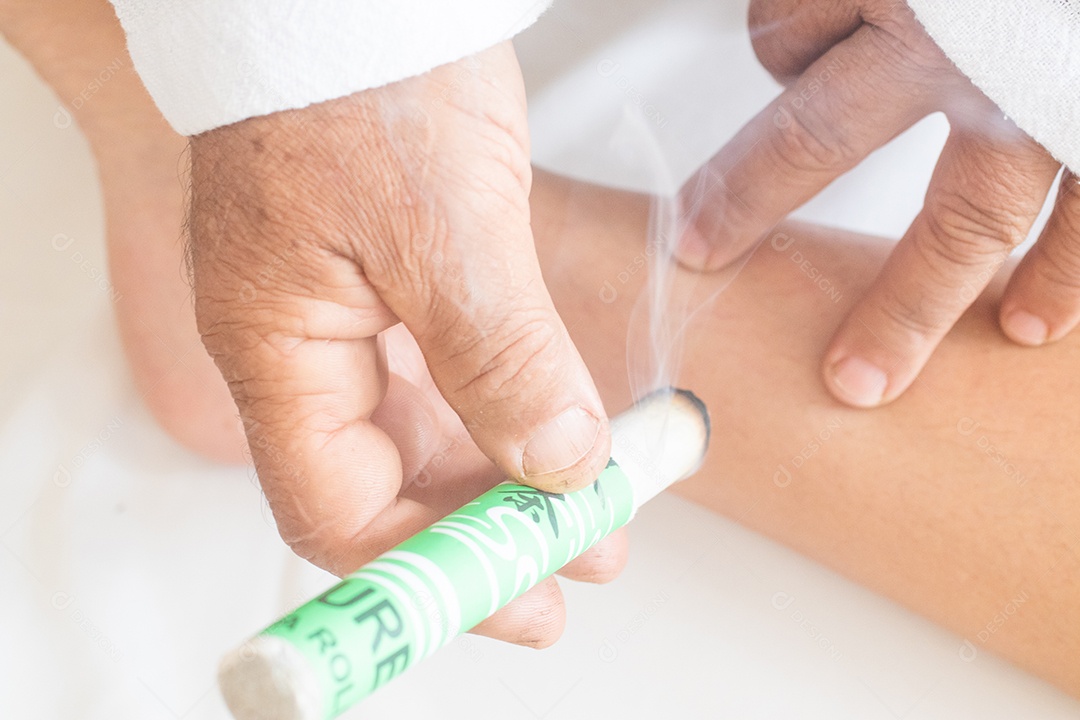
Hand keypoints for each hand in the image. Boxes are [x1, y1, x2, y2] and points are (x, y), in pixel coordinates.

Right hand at [188, 43, 614, 640]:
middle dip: (483, 531)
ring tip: (587, 505)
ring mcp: (341, 313)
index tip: (532, 595)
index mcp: (277, 347)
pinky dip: (498, 411)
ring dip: (501, 476)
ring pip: (418, 433)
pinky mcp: (388, 279)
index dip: (435, 570)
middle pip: (383, 483)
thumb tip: (555, 467)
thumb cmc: (360, 75)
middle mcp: (299, 344)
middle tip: (578, 557)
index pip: (340, 510)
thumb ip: (500, 358)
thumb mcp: (443, 225)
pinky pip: (437, 376)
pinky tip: (550, 428)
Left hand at [680, 0, 1073, 406]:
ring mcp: (1045, 95)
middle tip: (703, 246)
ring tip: (861, 376)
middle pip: (820, 135)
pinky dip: (1062, 275)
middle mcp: (957, 35)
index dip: (783, 41)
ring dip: (906, 304)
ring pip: (961, 220)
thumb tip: (810, 35)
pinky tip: (1029, 327)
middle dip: (752, 199)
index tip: (782, 62)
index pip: (786, 28)